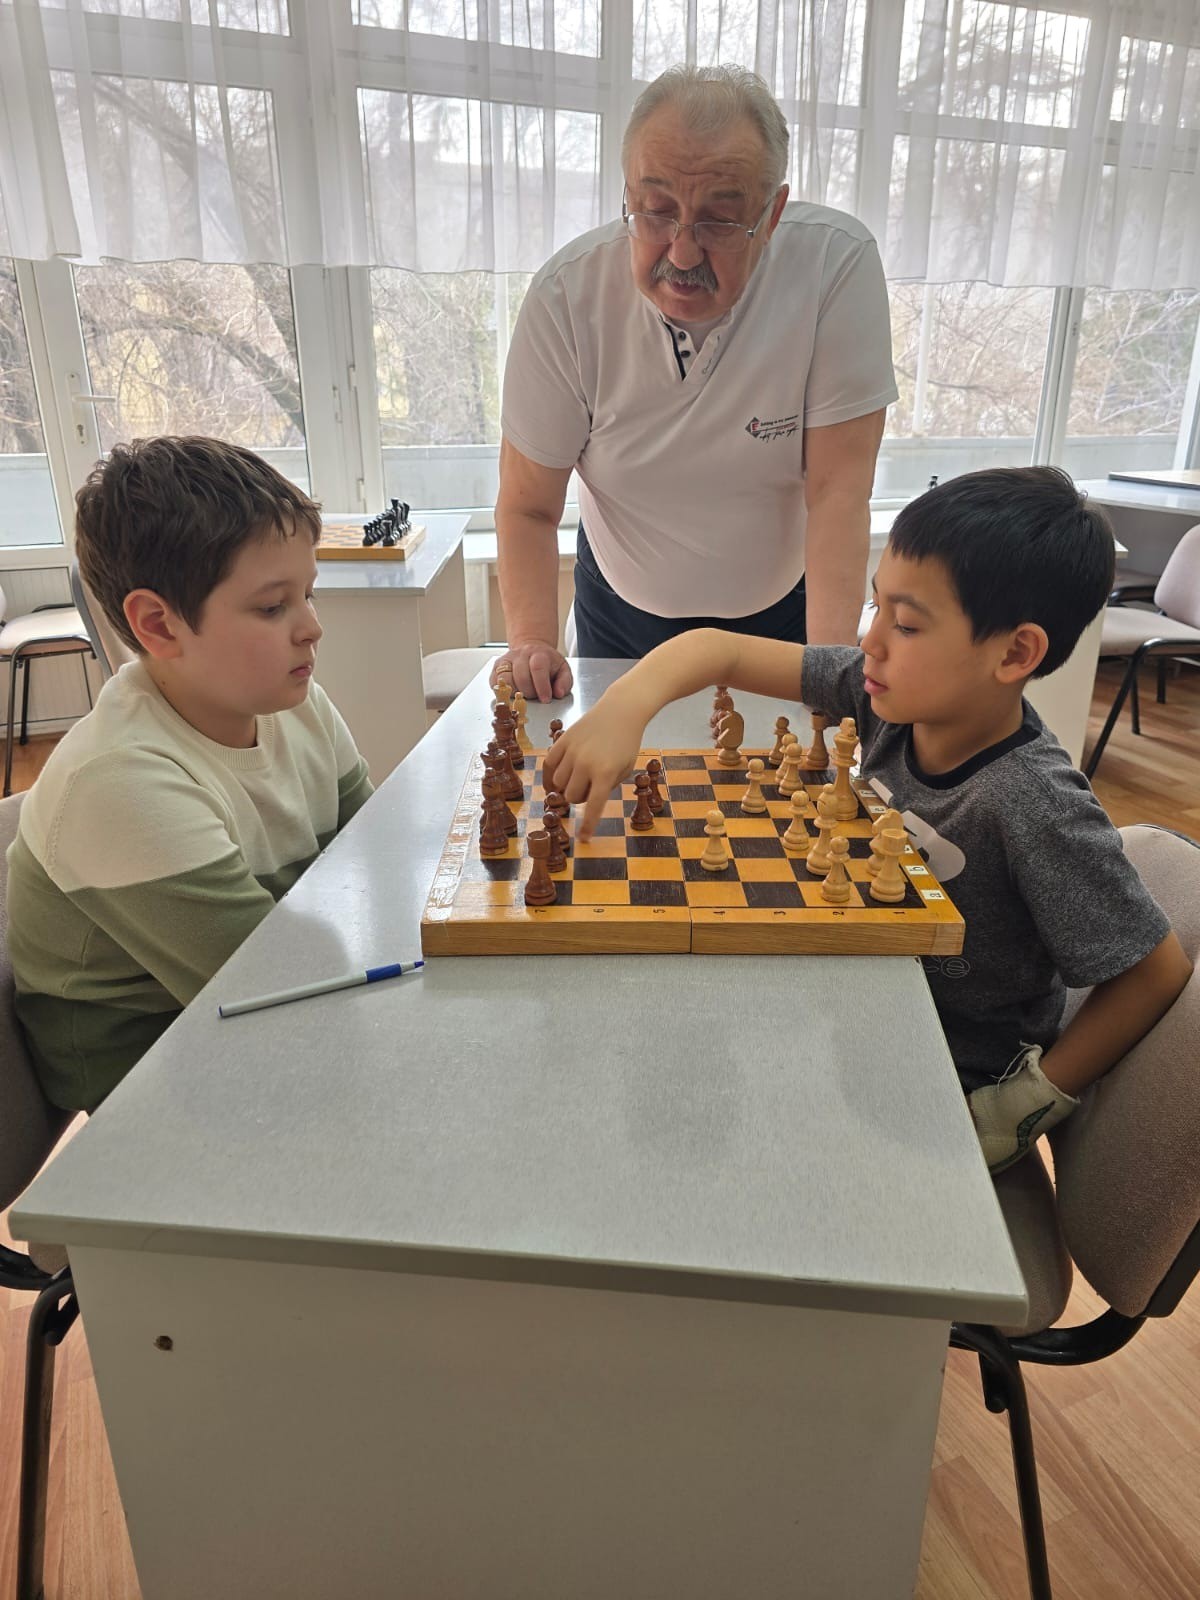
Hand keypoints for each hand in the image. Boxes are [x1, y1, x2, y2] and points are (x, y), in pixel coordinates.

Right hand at [490, 640, 572, 702]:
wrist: (532, 650)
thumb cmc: (548, 663)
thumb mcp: (563, 670)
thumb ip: (565, 682)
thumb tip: (559, 693)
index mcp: (539, 653)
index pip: (538, 668)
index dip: (541, 686)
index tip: (545, 699)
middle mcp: (521, 654)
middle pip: (521, 676)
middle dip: (529, 692)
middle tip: (535, 695)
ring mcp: (507, 659)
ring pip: (506, 679)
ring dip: (515, 692)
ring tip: (523, 693)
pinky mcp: (497, 666)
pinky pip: (495, 681)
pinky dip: (502, 691)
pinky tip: (512, 691)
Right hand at [542, 689, 648, 841]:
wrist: (620, 711)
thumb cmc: (626, 742)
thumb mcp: (625, 769)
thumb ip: (607, 787)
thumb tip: (584, 800)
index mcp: (605, 773)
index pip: (594, 807)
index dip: (588, 826)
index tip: (583, 839)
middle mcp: (586, 764)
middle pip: (571, 796)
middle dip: (578, 798)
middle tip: (588, 788)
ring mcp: (572, 752)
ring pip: (558, 783)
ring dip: (566, 786)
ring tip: (578, 777)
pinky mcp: (562, 741)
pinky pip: (549, 766)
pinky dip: (550, 776)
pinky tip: (554, 780)